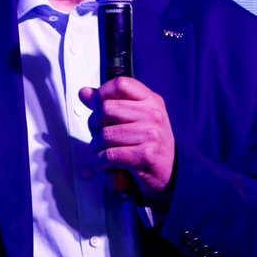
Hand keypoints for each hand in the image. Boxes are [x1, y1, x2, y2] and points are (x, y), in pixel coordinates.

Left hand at [79, 77, 174, 198]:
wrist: (171, 172)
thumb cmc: (151, 143)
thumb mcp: (137, 118)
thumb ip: (111, 103)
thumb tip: (84, 92)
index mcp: (151, 101)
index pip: (121, 84)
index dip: (101, 93)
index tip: (96, 105)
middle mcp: (153, 115)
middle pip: (106, 109)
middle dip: (94, 124)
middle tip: (96, 133)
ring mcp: (150, 135)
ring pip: (105, 134)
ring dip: (96, 146)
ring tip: (99, 150)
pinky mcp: (145, 156)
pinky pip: (109, 155)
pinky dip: (99, 160)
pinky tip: (102, 162)